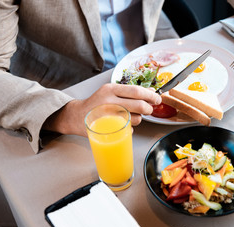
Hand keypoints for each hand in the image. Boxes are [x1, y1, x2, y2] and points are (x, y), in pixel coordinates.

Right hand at [43, 83, 161, 136]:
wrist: (76, 116)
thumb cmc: (97, 103)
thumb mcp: (112, 92)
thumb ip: (131, 92)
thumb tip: (151, 92)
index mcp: (110, 89)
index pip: (136, 91)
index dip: (150, 96)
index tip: (157, 98)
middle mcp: (108, 101)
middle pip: (139, 105)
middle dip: (149, 109)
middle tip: (149, 109)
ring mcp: (108, 116)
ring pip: (136, 118)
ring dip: (139, 119)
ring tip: (132, 116)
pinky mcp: (108, 129)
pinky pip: (129, 129)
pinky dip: (131, 128)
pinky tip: (123, 124)